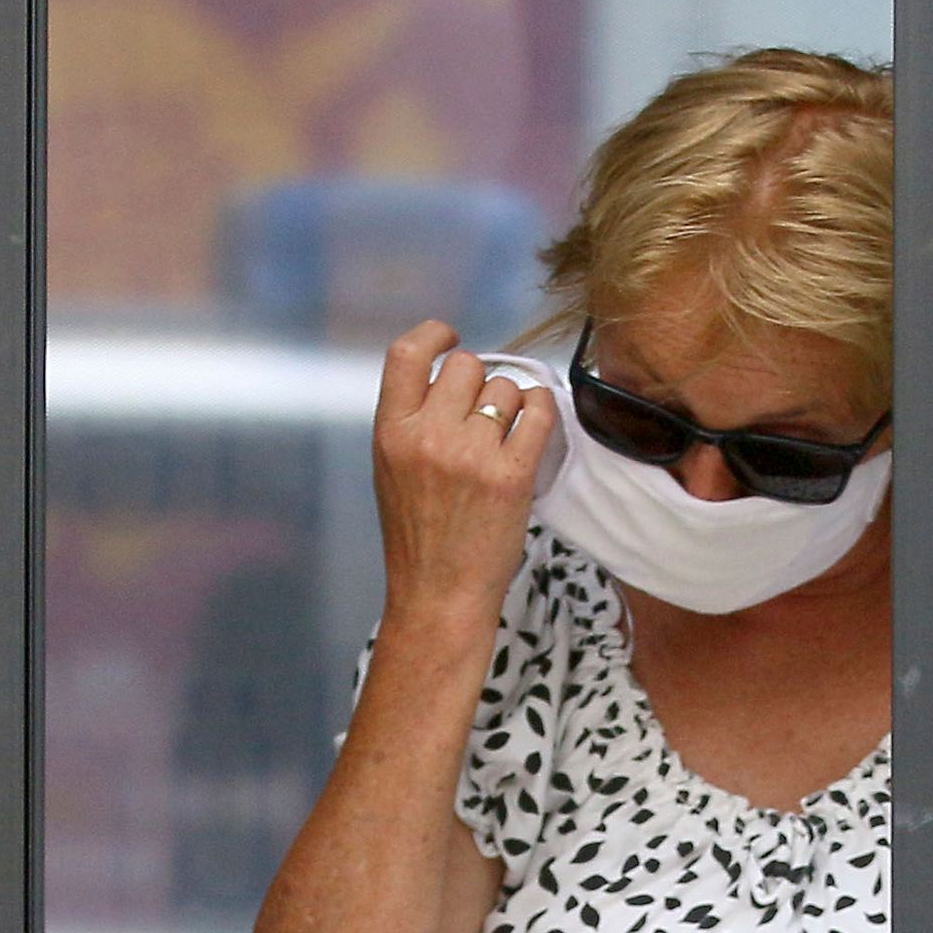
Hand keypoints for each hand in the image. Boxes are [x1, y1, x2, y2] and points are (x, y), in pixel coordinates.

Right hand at [372, 319, 554, 642]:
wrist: (438, 596)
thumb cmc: (418, 538)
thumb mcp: (392, 471)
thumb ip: (413, 422)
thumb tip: (454, 377)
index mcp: (391, 433)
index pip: (406, 353)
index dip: (434, 336)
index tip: (450, 339)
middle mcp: (427, 436)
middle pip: (466, 366)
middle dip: (479, 382)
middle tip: (482, 416)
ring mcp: (470, 455)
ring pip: (505, 387)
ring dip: (511, 403)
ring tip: (504, 438)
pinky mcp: (511, 475)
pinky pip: (538, 411)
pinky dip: (541, 410)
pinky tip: (535, 424)